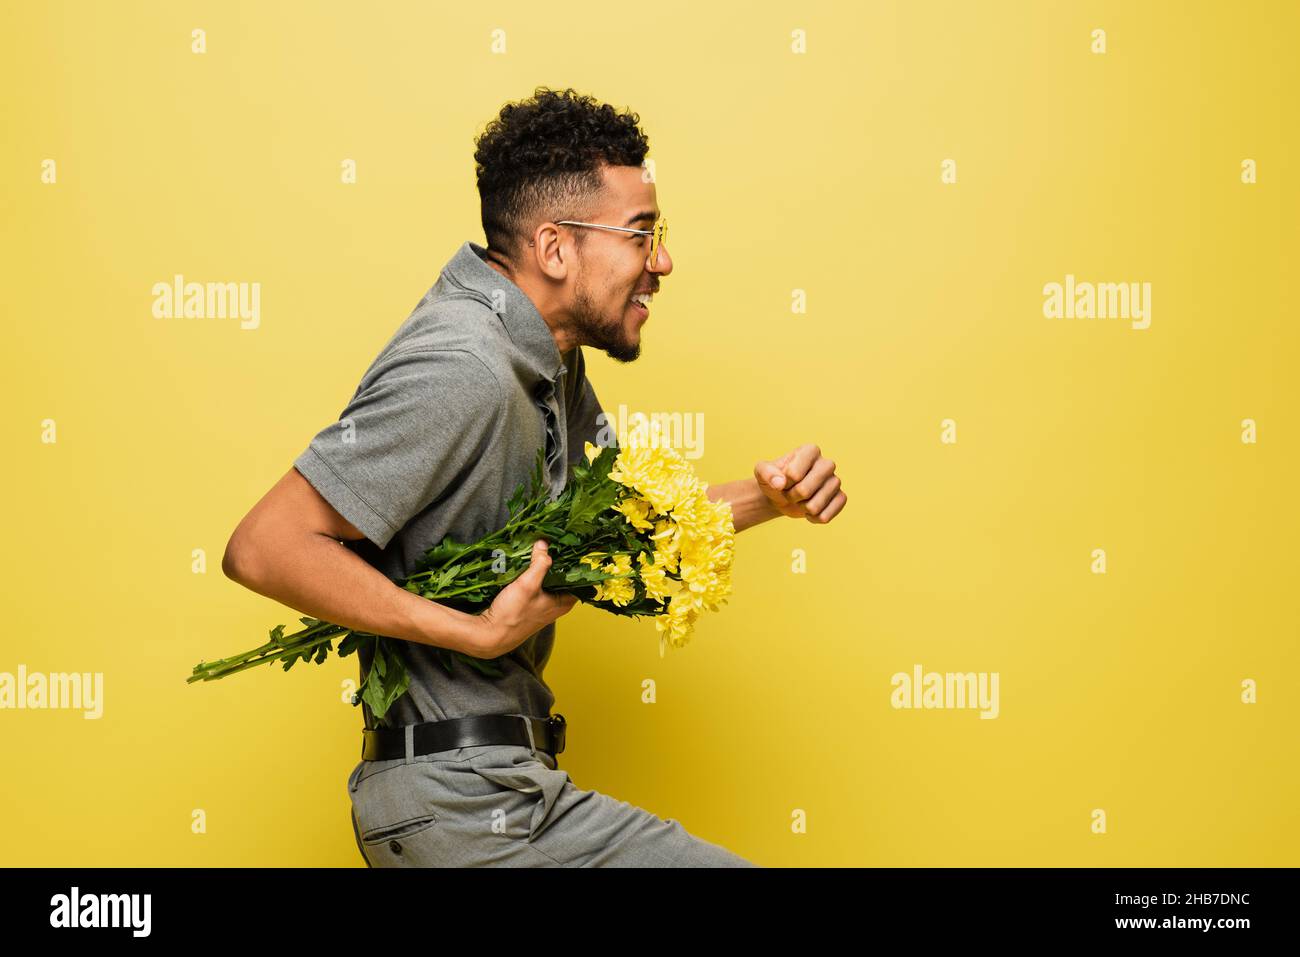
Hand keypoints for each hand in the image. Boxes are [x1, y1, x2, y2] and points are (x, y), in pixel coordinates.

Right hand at [466, 539, 577, 657]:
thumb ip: (539, 563)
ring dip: (543, 566)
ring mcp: (543, 604)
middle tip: (552, 541)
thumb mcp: (527, 584)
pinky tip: (527, 562)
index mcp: (564, 602)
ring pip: (549, 580)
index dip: (576, 561)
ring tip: (539, 548)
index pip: (579, 578)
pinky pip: (537, 584)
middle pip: (563, 577)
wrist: (490, 635)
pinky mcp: (530, 604)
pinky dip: (534, 573)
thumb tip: (544, 544)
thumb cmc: (512, 615)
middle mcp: (557, 604)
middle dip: (557, 560)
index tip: (569, 544)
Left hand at [754, 444, 846, 523]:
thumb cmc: (774, 479)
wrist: (781, 495)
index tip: (782, 480)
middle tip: (790, 492)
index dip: (783, 483)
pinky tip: (809, 511)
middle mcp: (827, 463)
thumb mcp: (761, 472)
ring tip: (800, 500)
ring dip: (801, 508)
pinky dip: (813, 518)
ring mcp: (836, 481)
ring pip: (815, 506)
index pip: (794, 474)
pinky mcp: (841, 498)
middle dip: (791, 496)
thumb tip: (779, 483)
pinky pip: (826, 516)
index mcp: (810, 451)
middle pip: (805, 491)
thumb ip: (766, 472)